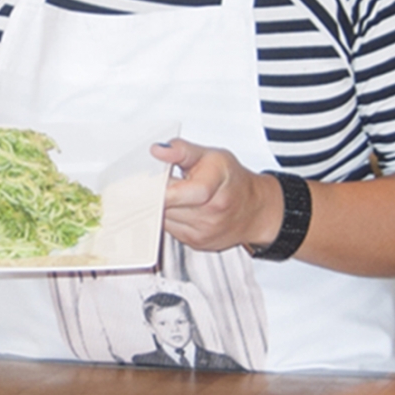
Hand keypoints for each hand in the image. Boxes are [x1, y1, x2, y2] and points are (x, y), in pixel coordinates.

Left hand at [151, 139, 281, 251]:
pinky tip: (172, 206)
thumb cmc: (232, 180)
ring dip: (156, 207)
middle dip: (150, 195)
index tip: (140, 180)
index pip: (172, 194)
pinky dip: (166, 217)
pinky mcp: (195, 244)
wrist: (254, 209)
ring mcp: (201, 233)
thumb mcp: (210, 155)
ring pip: (163, 220)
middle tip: (143, 183)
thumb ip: (181, 150)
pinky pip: (169, 230)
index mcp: (210, 189)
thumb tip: (158, 150)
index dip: (153, 187)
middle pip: (163, 208)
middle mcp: (208, 215)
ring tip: (162, 192)